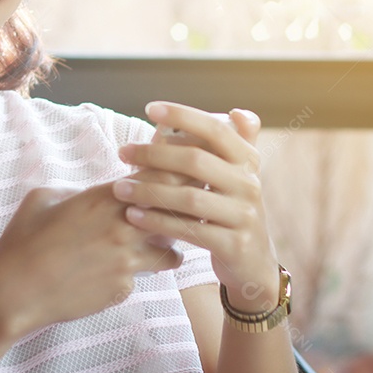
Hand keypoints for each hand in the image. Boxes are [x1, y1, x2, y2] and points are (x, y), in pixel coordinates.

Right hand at [0, 182, 183, 336]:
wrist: (15, 289)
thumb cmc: (23, 240)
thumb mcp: (43, 198)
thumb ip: (75, 191)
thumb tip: (87, 194)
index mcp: (104, 198)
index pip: (156, 181)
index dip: (164, 182)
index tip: (163, 185)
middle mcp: (124, 227)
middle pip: (174, 214)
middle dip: (175, 215)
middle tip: (170, 217)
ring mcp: (127, 260)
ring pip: (171, 251)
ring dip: (165, 249)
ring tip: (154, 249)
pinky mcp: (123, 288)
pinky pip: (142, 278)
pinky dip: (134, 275)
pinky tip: (113, 273)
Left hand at [113, 102, 280, 313]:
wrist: (254, 264)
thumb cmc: (232, 212)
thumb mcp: (238, 178)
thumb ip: (234, 146)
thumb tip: (237, 111)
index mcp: (247, 162)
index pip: (216, 130)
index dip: (184, 115)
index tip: (150, 108)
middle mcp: (249, 185)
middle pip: (196, 161)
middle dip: (154, 155)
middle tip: (123, 153)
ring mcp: (243, 216)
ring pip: (189, 198)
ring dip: (149, 191)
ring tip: (118, 188)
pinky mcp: (233, 245)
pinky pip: (189, 230)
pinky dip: (157, 222)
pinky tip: (133, 216)